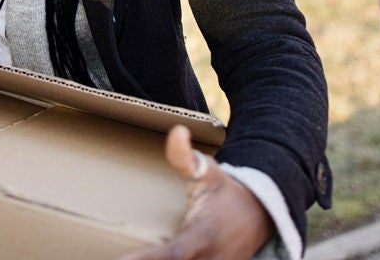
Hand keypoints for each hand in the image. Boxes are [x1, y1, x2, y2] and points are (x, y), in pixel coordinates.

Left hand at [118, 125, 272, 259]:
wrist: (261, 214)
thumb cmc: (226, 192)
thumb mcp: (207, 172)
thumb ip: (186, 157)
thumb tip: (177, 132)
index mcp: (204, 233)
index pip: (175, 253)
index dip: (148, 259)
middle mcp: (210, 258)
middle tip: (118, 257)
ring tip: (127, 257)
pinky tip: (146, 258)